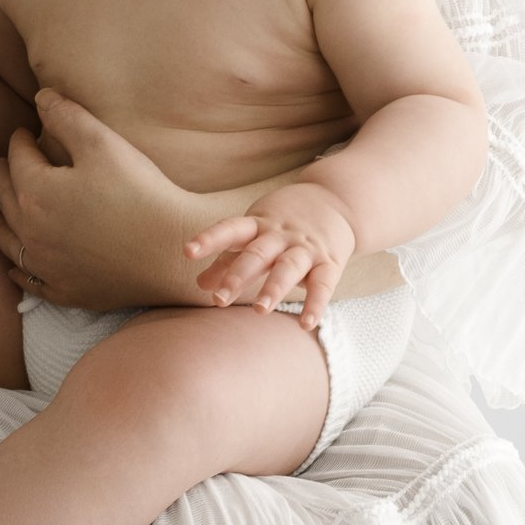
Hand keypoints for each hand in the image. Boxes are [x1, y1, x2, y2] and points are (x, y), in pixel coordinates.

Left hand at [0, 89, 218, 311]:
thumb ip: (67, 116)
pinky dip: (18, 270)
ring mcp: (47, 266)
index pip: (18, 158)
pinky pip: (30, 281)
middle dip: (3, 176)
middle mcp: (31, 231)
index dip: (20, 141)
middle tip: (5, 163)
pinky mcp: (66, 291)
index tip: (23, 132)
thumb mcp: (103, 143)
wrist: (170, 251)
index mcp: (35, 192)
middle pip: (6, 197)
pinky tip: (15, 268)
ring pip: (9, 241)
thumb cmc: (140, 192)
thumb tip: (40, 97)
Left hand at [185, 182, 357, 328]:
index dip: (209, 239)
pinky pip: (323, 284)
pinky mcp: (329, 262)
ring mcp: (306, 248)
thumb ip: (229, 259)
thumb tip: (200, 285)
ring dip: (274, 287)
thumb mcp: (255, 232)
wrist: (337, 199)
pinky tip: (305, 324)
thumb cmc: (285, 222)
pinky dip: (315, 304)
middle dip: (238, 275)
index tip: (187, 251)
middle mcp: (281, 235)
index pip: (230, 229)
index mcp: (258, 225)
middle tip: (219, 300)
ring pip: (288, 267)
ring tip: (259, 310)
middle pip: (257, 253)